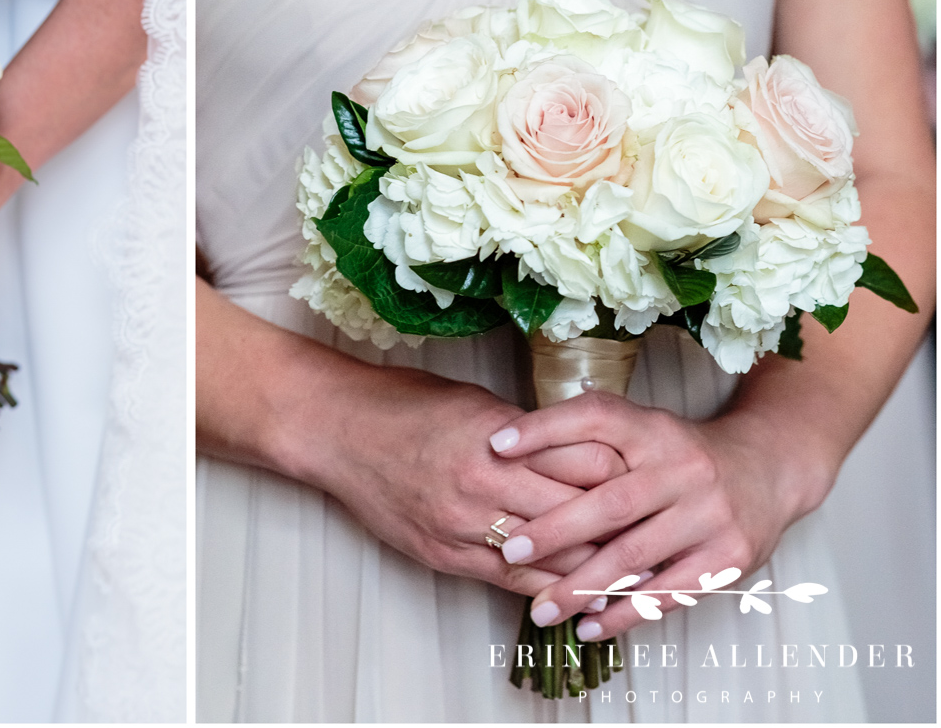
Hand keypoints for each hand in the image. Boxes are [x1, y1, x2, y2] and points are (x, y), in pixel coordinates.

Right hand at [285, 362, 626, 597]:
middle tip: (660, 535)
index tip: (652, 483)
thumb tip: (573, 448)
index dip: (625, 478)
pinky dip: (546, 586)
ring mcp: (460, 524)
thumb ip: (524, 432)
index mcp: (498, 439)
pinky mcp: (442, 553)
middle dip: (620, 528)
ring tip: (633, 574)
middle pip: (577, 515)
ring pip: (547, 556)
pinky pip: (508, 579)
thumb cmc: (400, 405)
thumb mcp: (473, 402)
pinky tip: (572, 592)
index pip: (585, 464)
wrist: (336, 430)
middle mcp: (483, 485)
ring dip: (591, 567)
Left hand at [486, 391, 831, 639]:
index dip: (544, 429)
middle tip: (509, 550)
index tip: (495, 446)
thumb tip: (506, 443)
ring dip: (583, 586)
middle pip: (610, 502)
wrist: (768, 468)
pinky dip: (626, 613)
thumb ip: (588, 433)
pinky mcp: (729, 557)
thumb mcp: (642, 426)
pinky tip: (589, 626)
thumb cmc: (680, 452)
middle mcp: (683, 468)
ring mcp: (710, 514)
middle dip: (554, 531)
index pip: (594, 418)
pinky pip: (669, 592)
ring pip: (635, 555)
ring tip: (541, 608)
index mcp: (654, 428)